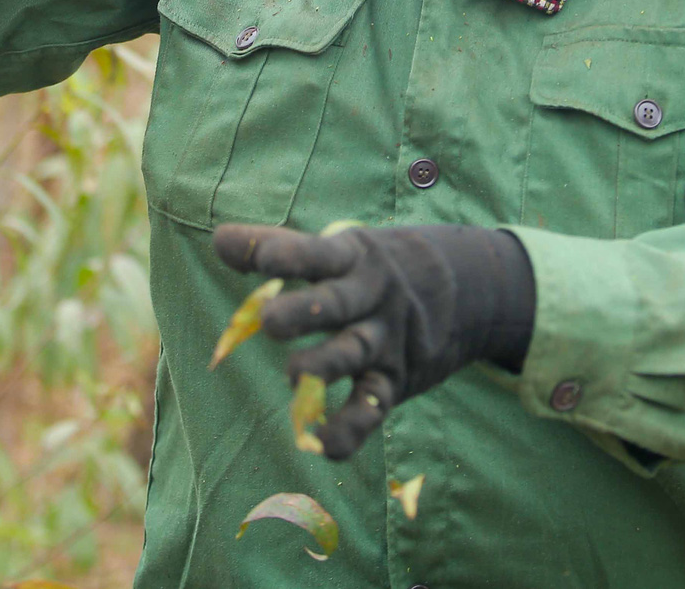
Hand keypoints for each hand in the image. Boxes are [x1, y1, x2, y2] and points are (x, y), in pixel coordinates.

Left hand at [212, 222, 535, 459]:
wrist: (467, 288)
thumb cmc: (375, 269)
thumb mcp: (339, 248)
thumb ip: (277, 246)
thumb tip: (217, 240)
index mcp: (352, 258)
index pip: (317, 253)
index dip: (287, 254)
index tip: (257, 256)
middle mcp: (371, 297)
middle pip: (337, 303)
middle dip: (305, 312)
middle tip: (269, 320)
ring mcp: (385, 339)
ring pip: (354, 352)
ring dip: (324, 366)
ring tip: (293, 374)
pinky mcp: (394, 380)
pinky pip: (372, 407)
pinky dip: (350, 428)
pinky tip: (322, 444)